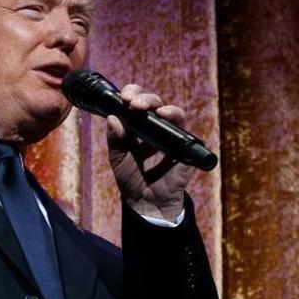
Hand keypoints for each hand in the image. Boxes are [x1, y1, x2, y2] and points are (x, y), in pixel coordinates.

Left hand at [106, 84, 194, 221]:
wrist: (148, 204)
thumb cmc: (133, 180)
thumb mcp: (118, 159)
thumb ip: (116, 140)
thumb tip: (113, 118)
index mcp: (139, 127)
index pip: (137, 103)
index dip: (132, 94)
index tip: (123, 96)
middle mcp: (156, 128)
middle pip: (154, 103)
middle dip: (144, 98)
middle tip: (133, 102)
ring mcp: (172, 137)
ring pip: (173, 113)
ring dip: (162, 108)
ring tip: (153, 111)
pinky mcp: (185, 149)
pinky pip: (185, 133)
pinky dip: (176, 123)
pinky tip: (166, 120)